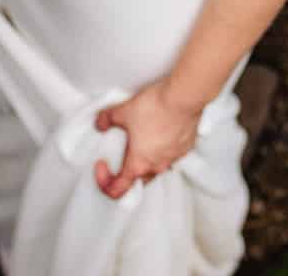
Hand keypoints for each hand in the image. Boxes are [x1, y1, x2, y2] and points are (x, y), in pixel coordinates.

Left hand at [92, 80, 201, 199]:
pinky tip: (161, 132)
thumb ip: (107, 120)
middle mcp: (157, 166)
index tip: (102, 165)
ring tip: (142, 140)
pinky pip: (172, 155)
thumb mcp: (123, 111)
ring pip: (157, 167)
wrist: (182, 97)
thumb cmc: (156, 108)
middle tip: (121, 154)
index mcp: (139, 164)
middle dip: (127, 172)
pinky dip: (164, 148)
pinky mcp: (186, 147)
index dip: (104, 181)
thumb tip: (101, 124)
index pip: (118, 189)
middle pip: (138, 180)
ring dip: (147, 159)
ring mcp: (174, 158)